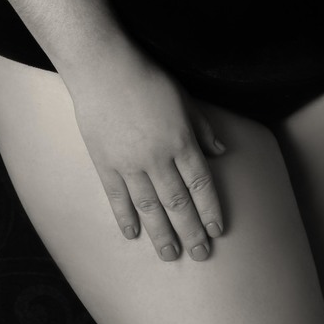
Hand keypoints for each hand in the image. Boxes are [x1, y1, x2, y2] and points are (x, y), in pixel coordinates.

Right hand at [66, 48, 226, 261]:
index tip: (217, 231)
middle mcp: (158, 158)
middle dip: (191, 231)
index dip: (210, 210)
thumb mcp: (184, 98)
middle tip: (200, 254)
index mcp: (181, 141)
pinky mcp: (105, 164)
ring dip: (162, 234)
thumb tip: (220, 153)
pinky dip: (126, 218)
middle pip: (178, 203)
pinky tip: (133, 235)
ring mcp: (130, 163)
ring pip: (150, 208)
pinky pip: (117, 198)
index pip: (201, 185)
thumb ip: (202, 128)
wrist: (103, 68)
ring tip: (170, 255)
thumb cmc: (147, 78)